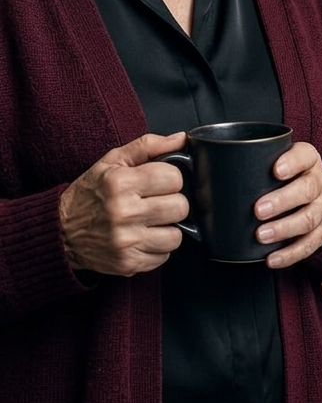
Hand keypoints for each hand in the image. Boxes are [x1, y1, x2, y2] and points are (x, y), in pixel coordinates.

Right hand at [59, 131, 188, 276]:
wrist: (60, 232)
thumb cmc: (89, 194)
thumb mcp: (112, 161)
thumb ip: (148, 146)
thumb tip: (181, 139)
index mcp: (120, 183)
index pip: (174, 178)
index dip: (170, 179)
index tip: (159, 182)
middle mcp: (123, 213)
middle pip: (180, 207)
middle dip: (172, 203)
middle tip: (155, 203)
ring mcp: (126, 241)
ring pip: (176, 235)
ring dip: (167, 228)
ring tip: (150, 222)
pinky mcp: (128, 263)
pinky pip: (164, 256)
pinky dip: (157, 248)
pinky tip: (142, 238)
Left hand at [254, 141, 321, 268]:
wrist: (317, 197)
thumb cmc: (286, 178)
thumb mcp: (276, 161)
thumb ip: (248, 160)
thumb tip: (193, 159)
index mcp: (308, 160)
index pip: (305, 156)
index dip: (292, 162)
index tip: (275, 171)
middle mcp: (319, 182)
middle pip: (307, 189)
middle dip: (282, 200)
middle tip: (258, 210)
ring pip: (309, 218)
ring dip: (284, 229)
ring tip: (261, 236)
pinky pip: (310, 245)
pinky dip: (290, 254)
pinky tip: (272, 258)